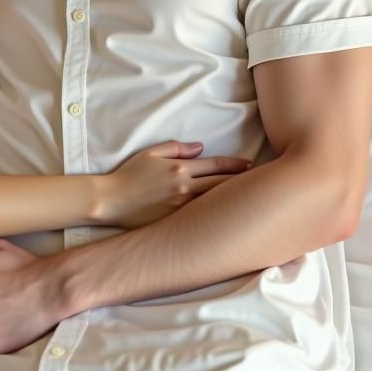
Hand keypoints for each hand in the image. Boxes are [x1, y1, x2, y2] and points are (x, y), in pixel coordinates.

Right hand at [104, 140, 250, 228]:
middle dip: (242, 182)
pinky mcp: (177, 222)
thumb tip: (201, 148)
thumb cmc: (129, 175)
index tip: (249, 165)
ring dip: (234, 200)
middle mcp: (185, 188)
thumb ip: (177, 147)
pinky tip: (229, 218)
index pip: (216, 165)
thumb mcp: (150, 153)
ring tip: (251, 201)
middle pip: (223, 184)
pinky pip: (203, 219)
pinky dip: (217, 216)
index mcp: (179, 168)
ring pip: (216, 203)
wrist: (111, 200)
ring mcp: (182, 208)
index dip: (235, 165)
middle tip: (260, 182)